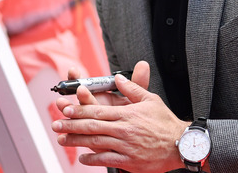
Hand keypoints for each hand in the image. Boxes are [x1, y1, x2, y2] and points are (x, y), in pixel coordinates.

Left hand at [52, 61, 187, 171]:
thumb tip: (118, 77)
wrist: (181, 145)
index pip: (98, 111)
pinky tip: (82, 157)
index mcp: (126, 114)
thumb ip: (132, 88)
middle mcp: (123, 129)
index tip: (66, 108)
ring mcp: (125, 146)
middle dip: (71, 125)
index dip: (79, 110)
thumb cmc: (165, 122)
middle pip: (92, 126)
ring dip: (77, 141)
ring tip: (62, 139)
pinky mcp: (129, 161)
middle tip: (56, 124)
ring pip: (96, 143)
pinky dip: (93, 159)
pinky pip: (107, 160)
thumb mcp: (150, 100)